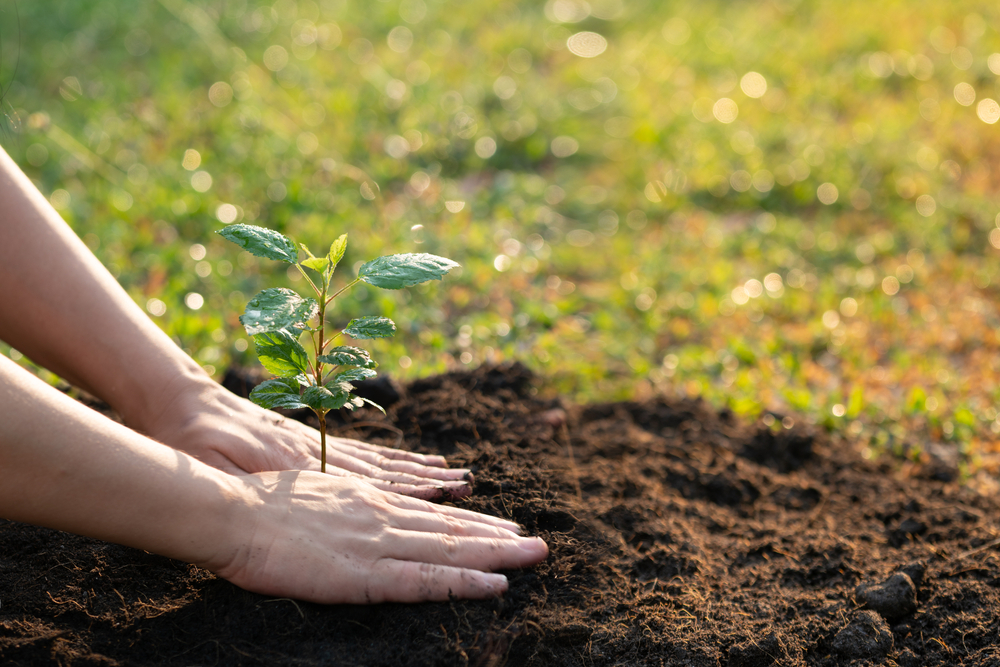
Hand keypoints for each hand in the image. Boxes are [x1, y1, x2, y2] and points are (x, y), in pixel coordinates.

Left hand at [141, 376, 472, 499]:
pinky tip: (414, 465)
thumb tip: (291, 497)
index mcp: (300, 464)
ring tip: (456, 476)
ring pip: (380, 464)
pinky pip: (363, 456)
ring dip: (420, 472)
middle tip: (470, 485)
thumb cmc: (192, 445)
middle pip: (386, 473)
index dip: (410, 489)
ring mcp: (317, 448)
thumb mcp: (214, 469)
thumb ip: (254, 482)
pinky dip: (395, 462)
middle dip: (431, 483)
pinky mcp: (309, 444)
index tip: (449, 491)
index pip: (367, 481)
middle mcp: (318, 455)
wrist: (180, 404)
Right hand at [209, 472, 547, 603]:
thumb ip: (343, 508)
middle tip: (536, 540)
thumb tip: (355, 520)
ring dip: (497, 553)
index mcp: (370, 502)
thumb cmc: (261, 506)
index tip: (502, 527)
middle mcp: (384, 518)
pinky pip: (425, 580)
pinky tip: (495, 585)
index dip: (471, 524)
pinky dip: (464, 582)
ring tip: (533, 554)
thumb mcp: (314, 497)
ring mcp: (378, 544)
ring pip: (451, 550)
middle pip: (452, 530)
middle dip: (497, 536)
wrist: (234, 511)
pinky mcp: (365, 574)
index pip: (432, 515)